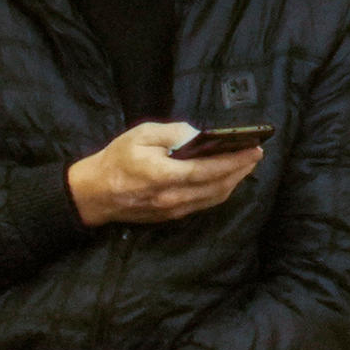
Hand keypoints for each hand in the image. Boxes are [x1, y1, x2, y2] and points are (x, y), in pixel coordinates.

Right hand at [68, 122, 259, 228]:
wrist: (94, 194)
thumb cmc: (116, 160)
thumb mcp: (140, 135)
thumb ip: (172, 133)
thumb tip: (197, 135)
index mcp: (163, 176)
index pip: (208, 170)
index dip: (234, 161)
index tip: (254, 150)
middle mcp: (171, 197)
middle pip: (217, 187)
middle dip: (240, 170)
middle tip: (256, 155)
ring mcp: (173, 210)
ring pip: (213, 198)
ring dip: (234, 182)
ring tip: (246, 165)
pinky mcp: (171, 216)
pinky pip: (204, 204)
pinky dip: (220, 191)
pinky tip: (227, 179)